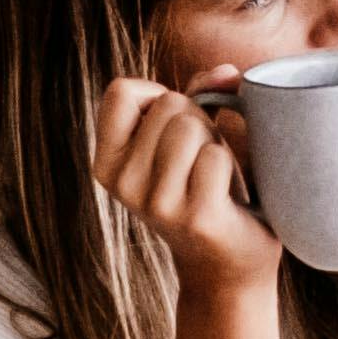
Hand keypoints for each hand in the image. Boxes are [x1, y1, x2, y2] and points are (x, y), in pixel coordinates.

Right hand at [96, 73, 282, 296]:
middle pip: (168, 104)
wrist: (226, 266)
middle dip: (198, 120)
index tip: (172, 125)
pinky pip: (216, 157)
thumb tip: (228, 72)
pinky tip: (227, 196)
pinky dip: (231, 168)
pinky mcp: (194, 216)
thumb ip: (200, 94)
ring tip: (215, 176)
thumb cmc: (207, 188)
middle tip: (202, 162)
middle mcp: (121, 183)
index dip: (157, 95)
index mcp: (106, 162)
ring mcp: (155, 202)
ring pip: (191, 126)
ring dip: (216, 143)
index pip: (120, 91)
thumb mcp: (188, 136)